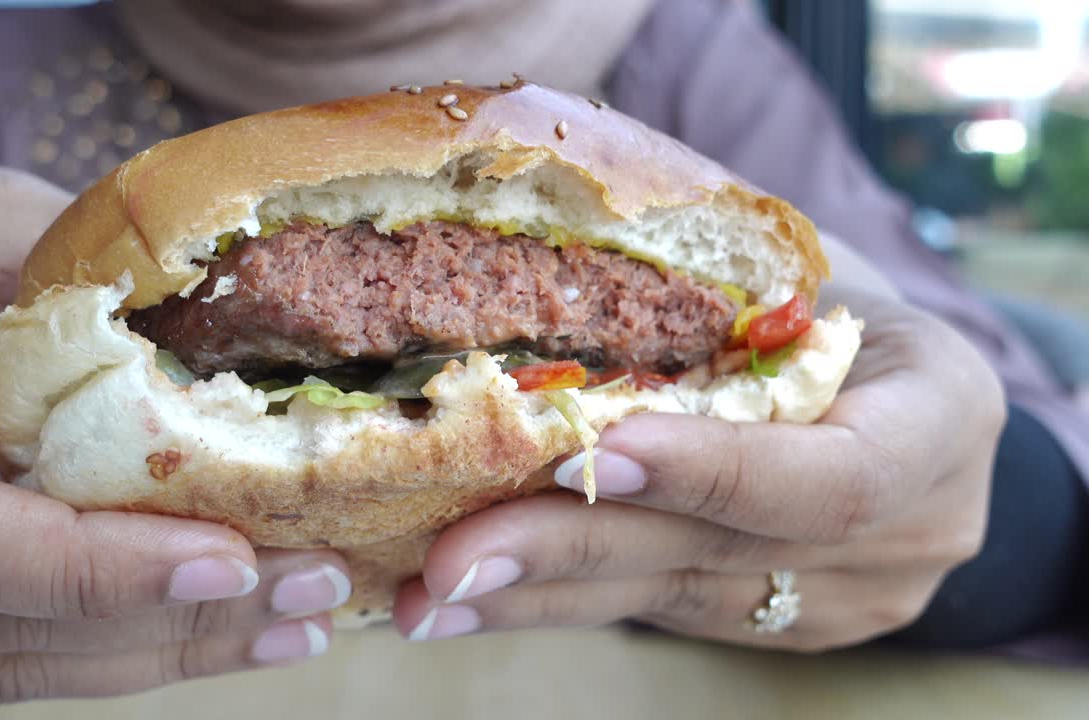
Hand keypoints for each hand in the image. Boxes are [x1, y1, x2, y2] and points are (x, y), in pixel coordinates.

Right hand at [0, 153, 349, 701]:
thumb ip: (56, 264)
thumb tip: (216, 316)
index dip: (89, 566)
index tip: (231, 558)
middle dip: (171, 621)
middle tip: (315, 589)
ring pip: (3, 663)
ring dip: (161, 652)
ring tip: (293, 625)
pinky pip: (1, 648)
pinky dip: (114, 644)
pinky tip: (211, 621)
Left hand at [392, 284, 1002, 651]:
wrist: (909, 408)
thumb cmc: (845, 314)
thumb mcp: (820, 281)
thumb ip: (725, 300)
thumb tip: (547, 256)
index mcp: (938, 418)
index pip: (832, 476)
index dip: (710, 471)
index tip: (596, 452)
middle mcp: (908, 532)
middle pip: (720, 551)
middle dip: (573, 548)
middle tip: (452, 556)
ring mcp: (844, 597)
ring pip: (669, 597)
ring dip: (538, 590)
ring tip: (429, 591)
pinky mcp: (780, 624)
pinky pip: (654, 610)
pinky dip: (555, 597)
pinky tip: (471, 596)